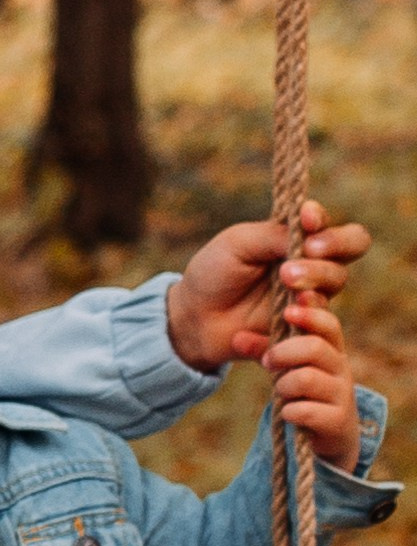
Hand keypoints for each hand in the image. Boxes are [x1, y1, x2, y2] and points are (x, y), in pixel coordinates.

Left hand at [166, 201, 369, 373]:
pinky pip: (318, 323)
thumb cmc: (213, 274)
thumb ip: (275, 234)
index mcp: (295, 237)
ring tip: (285, 283)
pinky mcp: (301, 326)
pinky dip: (303, 316)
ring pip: (336, 283)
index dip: (324, 220)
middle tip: (304, 254)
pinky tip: (278, 317)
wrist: (194, 318)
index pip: (329, 225)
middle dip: (334, 246)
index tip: (306, 219)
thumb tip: (309, 234)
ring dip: (316, 279)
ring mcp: (308, 295)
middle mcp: (310, 264)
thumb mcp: (238, 244)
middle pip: (352, 247)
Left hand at [266, 300, 359, 470]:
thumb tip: (235, 338)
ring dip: (285, 384)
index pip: (327, 323)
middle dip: (284, 352)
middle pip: (316, 347)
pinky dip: (291, 411)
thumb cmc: (305, 392)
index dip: (310, 314)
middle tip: (268, 361)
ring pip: (308, 378)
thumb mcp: (285, 368)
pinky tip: (288, 413)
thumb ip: (263, 350)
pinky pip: (308, 411)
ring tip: (280, 391)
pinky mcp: (337, 420)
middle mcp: (340, 367)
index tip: (287, 310)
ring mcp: (341, 393)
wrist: (331, 435)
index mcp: (331, 348)